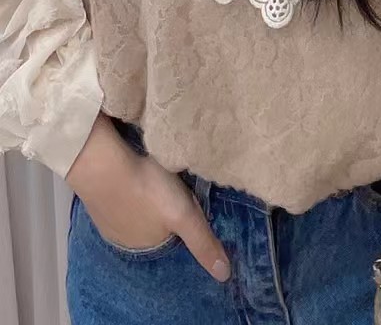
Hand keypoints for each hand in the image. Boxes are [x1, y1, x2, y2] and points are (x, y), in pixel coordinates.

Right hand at [66, 113, 230, 280]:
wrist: (102, 165)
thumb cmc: (147, 190)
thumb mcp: (183, 215)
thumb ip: (203, 243)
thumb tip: (224, 275)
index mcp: (145, 246)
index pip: (173, 233)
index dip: (183, 213)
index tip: (187, 194)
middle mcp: (124, 239)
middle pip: (154, 220)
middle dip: (164, 206)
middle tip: (173, 181)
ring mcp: (107, 218)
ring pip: (136, 207)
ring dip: (145, 193)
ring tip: (154, 173)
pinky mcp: (96, 196)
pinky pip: (120, 193)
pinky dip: (128, 184)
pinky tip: (133, 170)